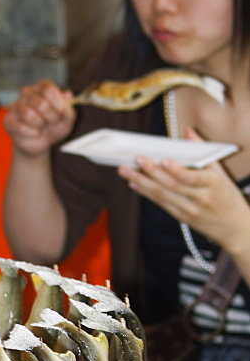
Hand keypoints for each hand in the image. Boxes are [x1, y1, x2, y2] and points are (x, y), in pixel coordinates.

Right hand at [4, 81, 75, 159]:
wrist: (40, 144)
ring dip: (40, 125)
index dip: (57, 103)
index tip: (62, 113)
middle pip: (39, 102)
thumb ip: (70, 111)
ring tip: (42, 127)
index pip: (48, 89)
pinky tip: (35, 134)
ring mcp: (15, 106)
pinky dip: (32, 133)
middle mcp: (27, 93)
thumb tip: (69, 95)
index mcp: (41, 87)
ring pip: (28, 114)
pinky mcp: (8, 121)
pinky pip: (19, 127)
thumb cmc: (53, 128)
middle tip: (53, 122)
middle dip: (51, 117)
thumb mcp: (66, 122)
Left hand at [117, 126, 249, 253]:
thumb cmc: (227, 196)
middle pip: (171, 185)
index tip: (164, 160)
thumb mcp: (221, 172)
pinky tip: (134, 183)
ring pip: (162, 195)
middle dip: (150, 172)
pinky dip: (146, 193)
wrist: (236, 228)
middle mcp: (200, 199)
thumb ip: (203, 150)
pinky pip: (161, 204)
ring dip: (142, 182)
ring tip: (126, 171)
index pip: (193, 178)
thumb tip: (187, 132)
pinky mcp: (182, 218)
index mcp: (213, 184)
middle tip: (135, 160)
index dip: (177, 170)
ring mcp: (189, 210)